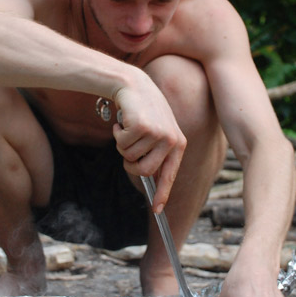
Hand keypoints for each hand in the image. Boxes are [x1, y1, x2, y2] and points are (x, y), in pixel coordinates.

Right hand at [113, 80, 186, 212]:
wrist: (133, 85)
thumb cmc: (144, 111)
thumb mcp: (157, 131)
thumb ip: (157, 154)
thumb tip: (150, 180)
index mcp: (178, 143)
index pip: (170, 175)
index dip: (162, 194)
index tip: (157, 210)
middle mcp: (171, 140)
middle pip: (144, 171)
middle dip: (130, 165)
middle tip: (126, 151)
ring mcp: (157, 133)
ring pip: (130, 157)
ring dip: (122, 145)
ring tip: (127, 130)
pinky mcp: (142, 127)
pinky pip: (122, 145)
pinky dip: (117, 135)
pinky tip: (123, 122)